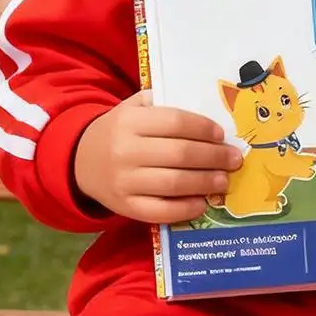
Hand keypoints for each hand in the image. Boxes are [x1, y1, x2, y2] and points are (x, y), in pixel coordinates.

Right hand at [73, 91, 242, 222]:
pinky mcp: (124, 207)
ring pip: (174, 183)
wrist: (81, 159)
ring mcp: (123, 182)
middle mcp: (125, 151)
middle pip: (180, 154)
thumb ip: (164, 105)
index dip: (203, 128)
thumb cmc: (119, 131)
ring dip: (206, 182)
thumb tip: (210, 113)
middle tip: (234, 159)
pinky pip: (160, 211)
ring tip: (224, 180)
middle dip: (214, 157)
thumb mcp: (134, 108)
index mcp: (129, 121)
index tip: (221, 135)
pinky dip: (185, 209)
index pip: (175, 122)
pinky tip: (202, 202)